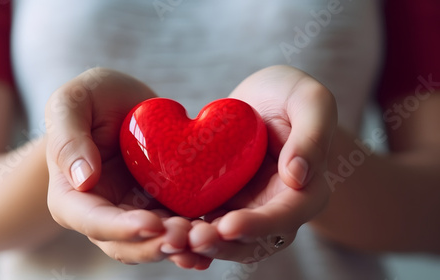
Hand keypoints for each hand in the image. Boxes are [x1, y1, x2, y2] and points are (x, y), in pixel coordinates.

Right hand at [45, 68, 210, 267]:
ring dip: (177, 245)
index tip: (150, 224)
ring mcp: (132, 213)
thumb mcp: (72, 103)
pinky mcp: (158, 206)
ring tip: (204, 236)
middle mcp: (101, 212)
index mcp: (71, 195)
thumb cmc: (92, 98)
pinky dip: (192, 236)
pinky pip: (174, 227)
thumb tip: (83, 181)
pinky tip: (214, 234)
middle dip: (154, 244)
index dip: (120, 228)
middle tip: (185, 236)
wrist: (124, 101)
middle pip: (124, 243)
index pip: (91, 220)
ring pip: (152, 242)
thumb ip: (68, 137)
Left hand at [188, 65, 336, 261]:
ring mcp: (246, 207)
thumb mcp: (310, 100)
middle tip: (194, 239)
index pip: (286, 217)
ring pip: (224, 238)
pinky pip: (203, 220)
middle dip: (223, 245)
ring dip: (201, 244)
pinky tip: (162, 228)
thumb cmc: (291, 94)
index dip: (259, 226)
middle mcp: (275, 207)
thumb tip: (298, 177)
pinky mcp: (221, 200)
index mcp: (306, 191)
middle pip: (252, 240)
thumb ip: (312, 135)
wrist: (262, 97)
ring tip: (175, 239)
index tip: (230, 225)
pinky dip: (185, 228)